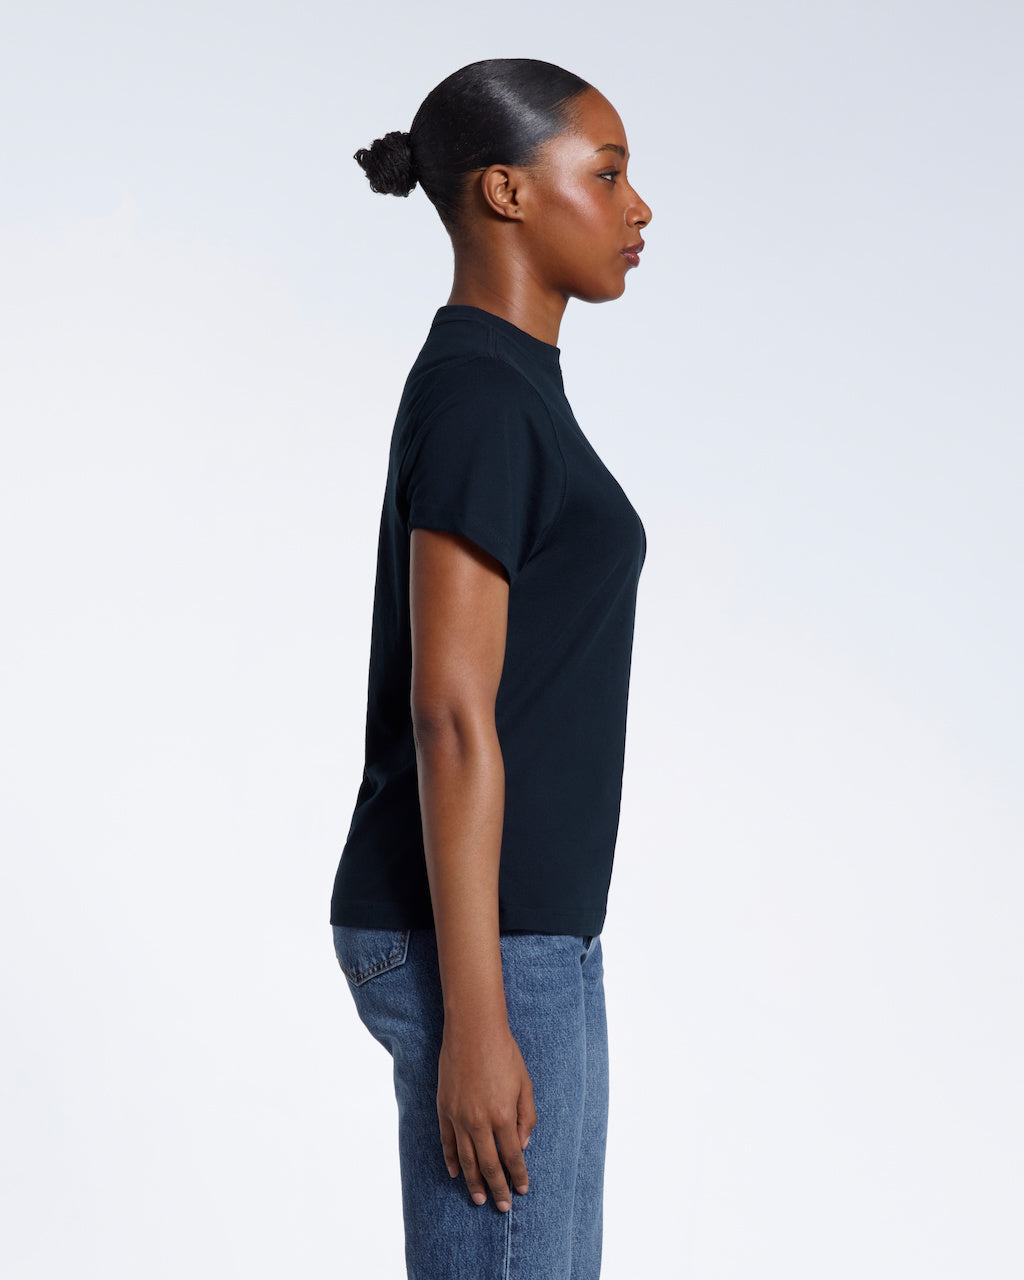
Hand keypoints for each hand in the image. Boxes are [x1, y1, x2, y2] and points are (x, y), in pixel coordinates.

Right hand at [437, 1023, 536, 1212]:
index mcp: (503, 1116)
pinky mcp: (444, 1109)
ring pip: (466, 1159)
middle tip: (502, 1206)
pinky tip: (456, 1173)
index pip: (512, 1157)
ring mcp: (458, 1117)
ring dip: (474, 1182)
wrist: (473, 1029)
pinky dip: (451, 1160)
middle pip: (489, 1165)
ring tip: (478, 1199)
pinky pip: (447, 1142)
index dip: (519, 1176)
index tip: (523, 1190)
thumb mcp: (525, 1084)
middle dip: (497, 1189)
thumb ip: (526, 1118)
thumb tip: (522, 1145)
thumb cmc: (504, 1053)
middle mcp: (479, 1122)